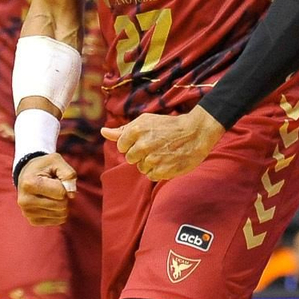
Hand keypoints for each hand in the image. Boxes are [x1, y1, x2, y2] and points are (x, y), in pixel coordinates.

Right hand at [17, 155, 76, 226]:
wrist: (27, 174)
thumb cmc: (44, 167)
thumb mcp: (56, 161)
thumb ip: (68, 174)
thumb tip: (72, 195)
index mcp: (29, 184)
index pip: (61, 193)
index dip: (65, 185)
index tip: (56, 179)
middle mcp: (25, 201)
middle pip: (62, 205)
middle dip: (64, 196)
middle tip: (55, 187)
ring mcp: (27, 213)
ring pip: (61, 215)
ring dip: (62, 204)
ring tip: (51, 194)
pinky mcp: (32, 221)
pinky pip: (57, 221)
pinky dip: (58, 212)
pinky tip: (49, 202)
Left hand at [102, 108, 223, 181]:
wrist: (195, 132)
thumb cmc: (168, 126)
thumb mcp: (145, 122)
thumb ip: (122, 130)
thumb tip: (103, 132)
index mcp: (136, 130)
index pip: (121, 146)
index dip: (132, 144)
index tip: (144, 140)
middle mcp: (143, 145)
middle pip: (130, 158)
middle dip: (140, 154)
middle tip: (155, 146)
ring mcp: (153, 159)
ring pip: (140, 168)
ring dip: (149, 163)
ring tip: (162, 153)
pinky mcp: (162, 171)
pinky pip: (151, 176)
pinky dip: (158, 171)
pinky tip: (167, 161)